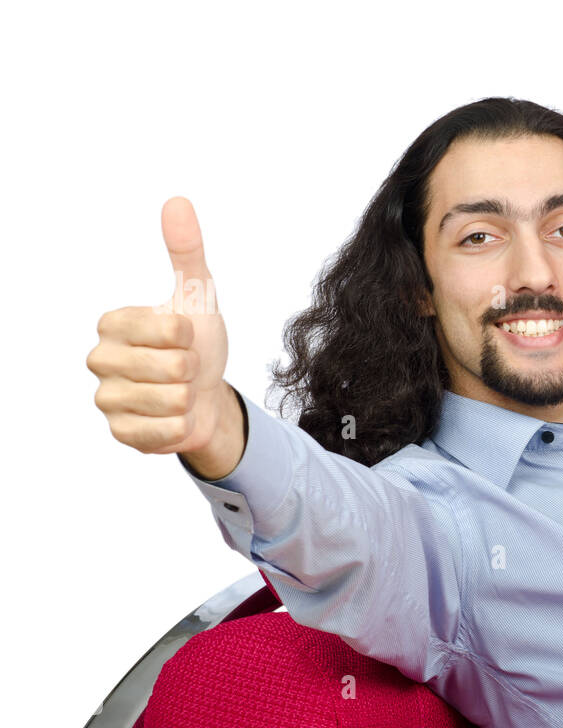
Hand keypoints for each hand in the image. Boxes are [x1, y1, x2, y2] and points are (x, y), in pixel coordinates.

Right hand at [87, 196, 230, 454]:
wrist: (205, 395)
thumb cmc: (197, 343)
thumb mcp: (198, 295)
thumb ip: (186, 251)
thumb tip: (177, 201)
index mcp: (113, 323)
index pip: (171, 329)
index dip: (192, 336)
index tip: (185, 337)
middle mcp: (100, 359)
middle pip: (173, 368)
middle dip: (193, 369)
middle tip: (184, 368)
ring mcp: (106, 399)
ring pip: (173, 401)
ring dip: (190, 398)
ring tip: (180, 392)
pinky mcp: (121, 434)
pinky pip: (166, 432)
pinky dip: (182, 426)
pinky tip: (174, 416)